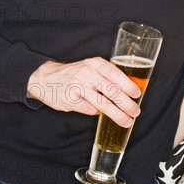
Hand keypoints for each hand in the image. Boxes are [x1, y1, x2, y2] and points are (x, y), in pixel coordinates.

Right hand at [27, 58, 141, 127]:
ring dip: (117, 114)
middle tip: (136, 112)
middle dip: (126, 104)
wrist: (46, 78)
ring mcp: (78, 86)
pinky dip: (97, 113)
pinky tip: (100, 113)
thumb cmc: (75, 74)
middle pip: (111, 91)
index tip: (137, 94)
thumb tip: (128, 90)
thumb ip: (107, 75)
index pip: (115, 74)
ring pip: (102, 104)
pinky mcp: (70, 99)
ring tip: (127, 121)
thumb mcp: (91, 67)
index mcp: (95, 63)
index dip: (128, 85)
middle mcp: (87, 73)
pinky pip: (89, 110)